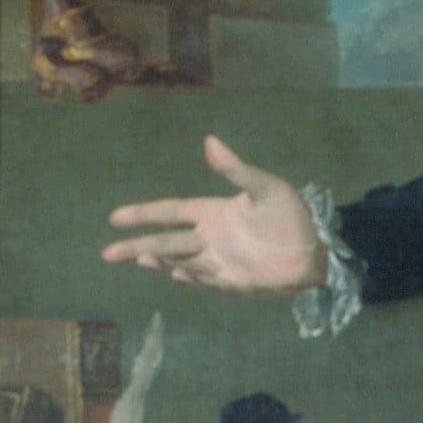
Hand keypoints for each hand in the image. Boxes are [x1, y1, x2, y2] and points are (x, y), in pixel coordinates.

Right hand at [101, 133, 326, 292]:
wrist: (314, 249)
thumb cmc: (289, 215)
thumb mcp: (264, 187)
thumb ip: (235, 169)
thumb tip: (209, 141)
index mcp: (211, 212)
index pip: (169, 212)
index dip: (143, 214)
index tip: (115, 218)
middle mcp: (209, 238)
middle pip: (166, 242)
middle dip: (138, 246)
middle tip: (108, 253)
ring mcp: (220, 262)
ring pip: (181, 262)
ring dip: (160, 261)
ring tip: (140, 257)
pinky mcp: (234, 282)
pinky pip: (207, 280)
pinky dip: (191, 277)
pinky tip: (175, 272)